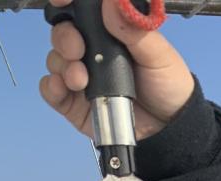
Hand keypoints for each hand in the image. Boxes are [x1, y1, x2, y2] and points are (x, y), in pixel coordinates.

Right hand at [40, 0, 196, 139]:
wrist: (169, 127)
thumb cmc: (167, 84)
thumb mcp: (157, 53)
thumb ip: (133, 29)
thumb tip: (111, 3)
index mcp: (111, 31)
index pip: (83, 11)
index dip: (68, 3)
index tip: (63, 1)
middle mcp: (92, 50)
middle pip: (62, 33)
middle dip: (65, 39)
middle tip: (78, 49)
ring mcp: (82, 75)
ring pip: (56, 60)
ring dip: (63, 66)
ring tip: (81, 79)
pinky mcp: (74, 101)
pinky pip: (51, 90)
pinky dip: (52, 87)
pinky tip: (64, 88)